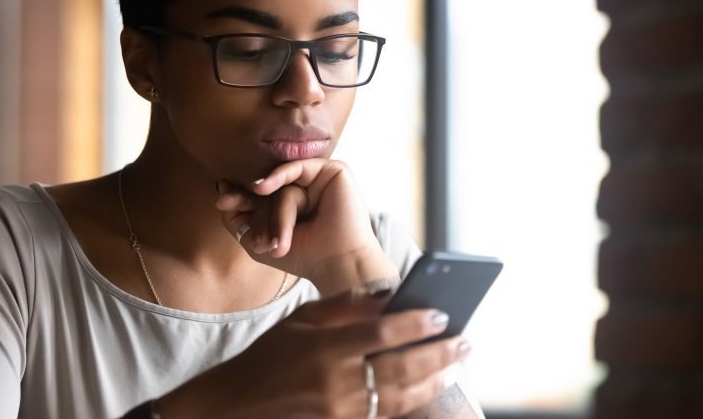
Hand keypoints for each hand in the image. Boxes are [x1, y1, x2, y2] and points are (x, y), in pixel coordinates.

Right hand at [156, 288, 470, 417]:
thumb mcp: (301, 320)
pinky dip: (412, 400)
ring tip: (455, 364)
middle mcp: (335, 381)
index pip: (383, 333)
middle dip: (439, 354)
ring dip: (434, 379)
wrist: (237, 404)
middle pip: (401, 367)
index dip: (417, 324)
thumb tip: (388, 295)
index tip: (443, 314)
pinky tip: (428, 387)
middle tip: (465, 340)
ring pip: (400, 396)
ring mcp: (340, 409)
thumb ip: (345, 307)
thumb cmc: (270, 356)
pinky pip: (386, 413)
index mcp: (324, 347)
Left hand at [215, 158, 396, 291]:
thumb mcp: (256, 240)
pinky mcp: (334, 171)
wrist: (336, 263)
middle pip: (269, 188)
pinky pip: (297, 167)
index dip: (239, 197)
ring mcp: (319, 180)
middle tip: (242, 225)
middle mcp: (306, 189)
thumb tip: (221, 185)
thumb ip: (236, 216)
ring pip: (283, 185)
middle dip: (253, 209)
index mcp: (292, 205)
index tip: (221, 202)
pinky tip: (261, 187)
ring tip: (274, 244)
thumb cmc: (302, 257)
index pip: (260, 194)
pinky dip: (278, 176)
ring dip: (274, 214)